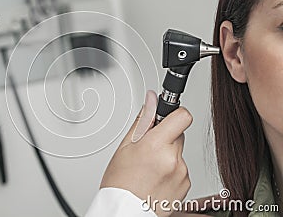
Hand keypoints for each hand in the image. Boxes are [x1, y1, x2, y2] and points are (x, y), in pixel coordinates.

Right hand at [100, 90, 192, 215]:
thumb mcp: (124, 147)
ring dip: (168, 155)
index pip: (182, 116)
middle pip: (179, 134)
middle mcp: (173, 159)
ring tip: (149, 168)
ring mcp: (181, 173)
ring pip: (179, 152)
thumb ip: (143, 121)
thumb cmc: (120, 183)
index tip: (167, 116)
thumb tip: (152, 100)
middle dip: (165, 137)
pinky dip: (171, 170)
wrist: (125, 212)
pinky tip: (155, 178)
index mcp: (156, 146)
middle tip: (148, 149)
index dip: (174, 113)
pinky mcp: (185, 185)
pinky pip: (181, 168)